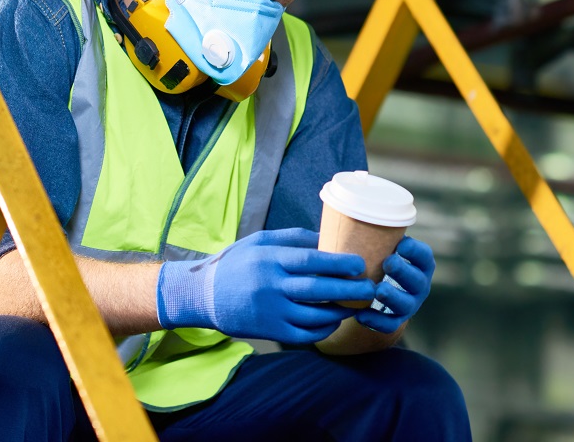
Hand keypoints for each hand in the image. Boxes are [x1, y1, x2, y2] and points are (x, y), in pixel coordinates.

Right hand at [157, 228, 376, 344]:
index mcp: (270, 259)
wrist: (203, 294)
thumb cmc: (237, 262)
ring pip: (314, 316)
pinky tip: (334, 322)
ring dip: (340, 312)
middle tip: (370, 288)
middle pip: (317, 290)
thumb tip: (329, 238)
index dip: (338, 263)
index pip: (310, 260)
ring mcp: (270, 310)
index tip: (360, 263)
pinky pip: (303, 334)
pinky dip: (323, 330)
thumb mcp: (260, 241)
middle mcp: (270, 285)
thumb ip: (294, 238)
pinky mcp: (269, 330)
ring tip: (357, 305)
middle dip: (348, 289)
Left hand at [354, 235, 434, 334]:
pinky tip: (359, 315)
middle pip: (417, 280)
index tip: (402, 243)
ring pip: (405, 304)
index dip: (416, 251)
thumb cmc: (377, 259)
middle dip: (404, 271)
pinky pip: (388, 325)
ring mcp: (409, 305)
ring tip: (377, 289)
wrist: (378, 293)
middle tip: (388, 262)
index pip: (424, 257)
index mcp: (418, 264)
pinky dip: (375, 321)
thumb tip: (337, 210)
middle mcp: (418, 284)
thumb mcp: (379, 246)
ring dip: (392, 296)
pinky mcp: (394, 321)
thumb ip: (368, 234)